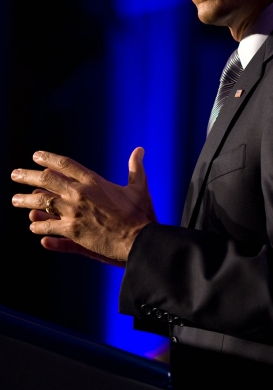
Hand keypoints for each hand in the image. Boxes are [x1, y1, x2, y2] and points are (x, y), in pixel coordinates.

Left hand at [11, 148, 155, 263]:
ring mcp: (74, 212)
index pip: (65, 164)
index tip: (36, 156)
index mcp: (94, 181)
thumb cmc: (140, 214)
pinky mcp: (72, 231)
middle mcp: (80, 193)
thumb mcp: (139, 187)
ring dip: (25, 201)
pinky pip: (48, 227)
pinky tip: (34, 226)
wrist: (139, 239)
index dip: (48, 158)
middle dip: (27, 175)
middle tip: (15, 174)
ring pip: (41, 204)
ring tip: (15, 200)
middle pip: (46, 180)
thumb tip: (140, 150)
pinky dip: (39, 226)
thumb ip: (135, 168)